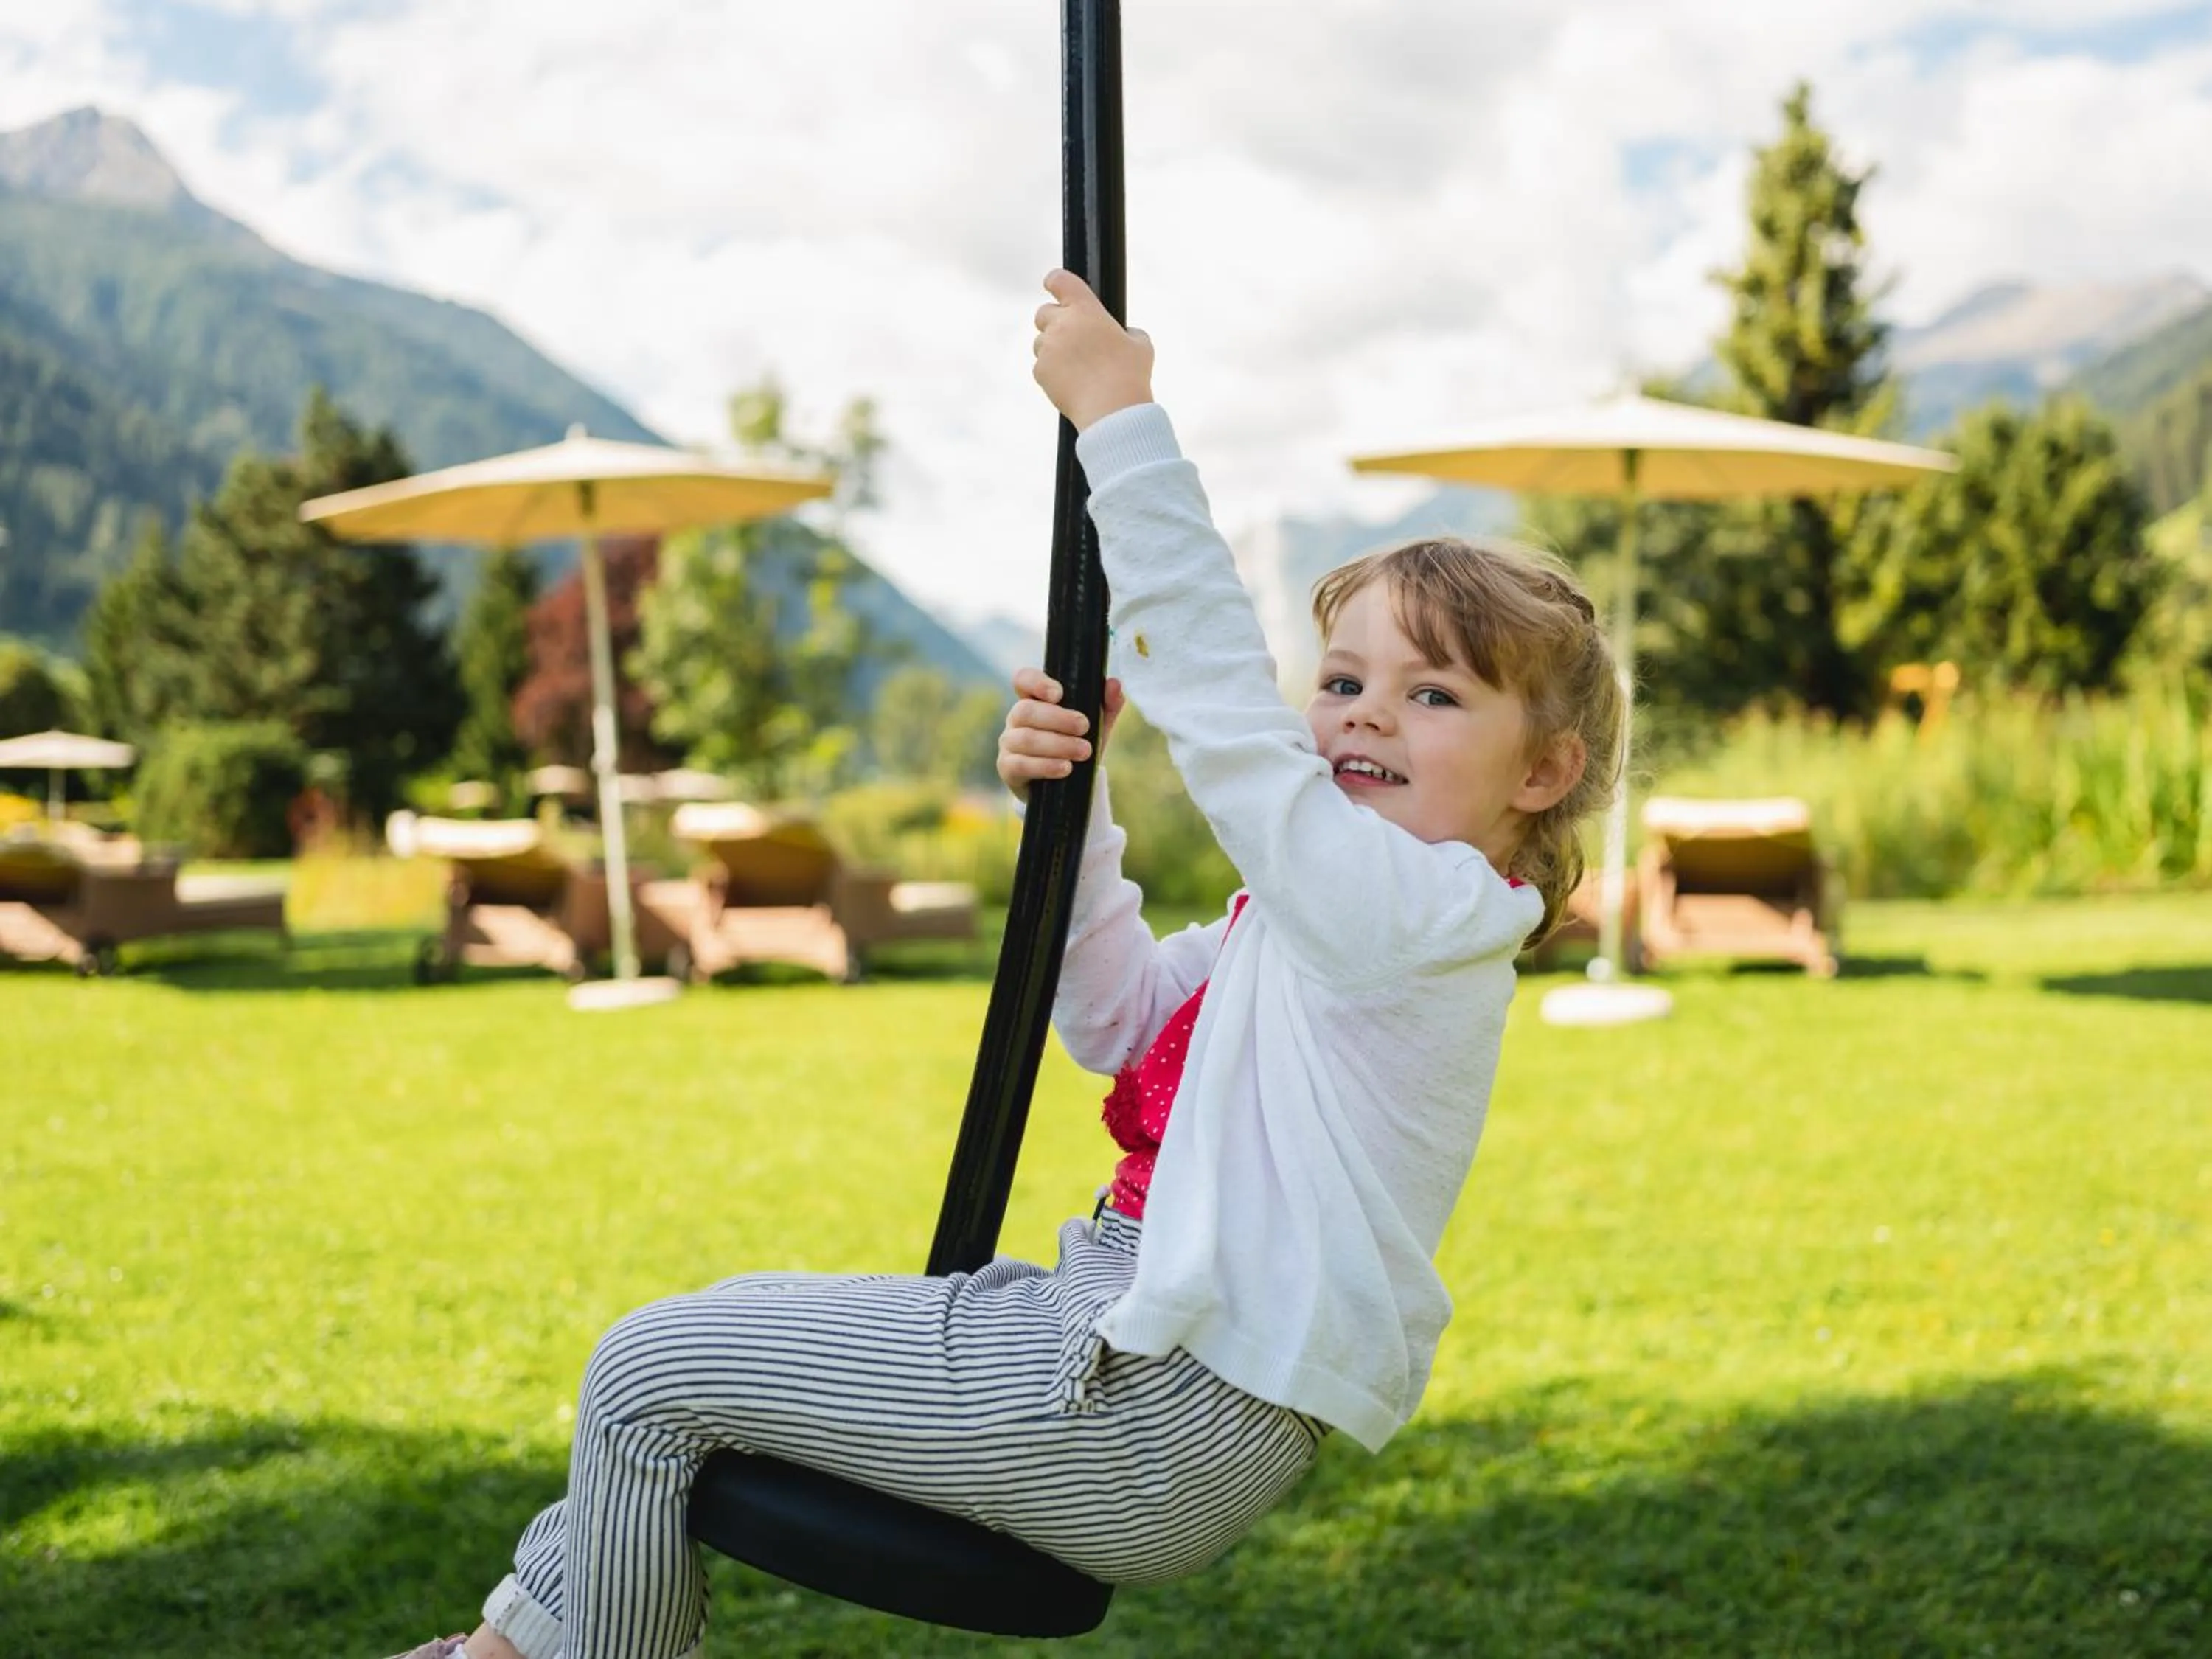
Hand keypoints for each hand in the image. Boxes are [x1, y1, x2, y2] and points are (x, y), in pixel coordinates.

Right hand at [997, 668, 1124, 802]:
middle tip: (1084, 727)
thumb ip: (1107, 704)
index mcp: (1034, 700)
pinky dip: (1045, 766)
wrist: (1066, 785)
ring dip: (1057, 744)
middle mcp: (1016, 718)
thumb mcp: (1096, 726)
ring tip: (1084, 751)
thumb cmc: (1076, 745)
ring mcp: (1009, 743)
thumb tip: (1114, 684)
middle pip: (1026, 710)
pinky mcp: (1008, 768)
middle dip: (1058, 719)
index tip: (1059, 694)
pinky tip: (1065, 768)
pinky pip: (1021, 764)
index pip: (1024, 680)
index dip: (1036, 683)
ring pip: (1026, 738)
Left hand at [1032, 270, 1153, 431]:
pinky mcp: (1040, 371)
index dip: (1055, 281)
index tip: (1053, 284)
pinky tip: (1072, 382)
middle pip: (1043, 313)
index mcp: (1085, 310)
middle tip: (1071, 337)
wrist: (1111, 410)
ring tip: (1077, 367)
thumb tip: (1123, 335)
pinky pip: (1041, 366)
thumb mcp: (1140, 345)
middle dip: (1054, 321)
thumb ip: (1128, 332)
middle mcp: (1061, 324)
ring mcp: (1047, 348)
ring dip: (1053, 349)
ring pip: (1040, 342)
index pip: (1060, 281)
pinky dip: (1051, 372)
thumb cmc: (1129, 376)